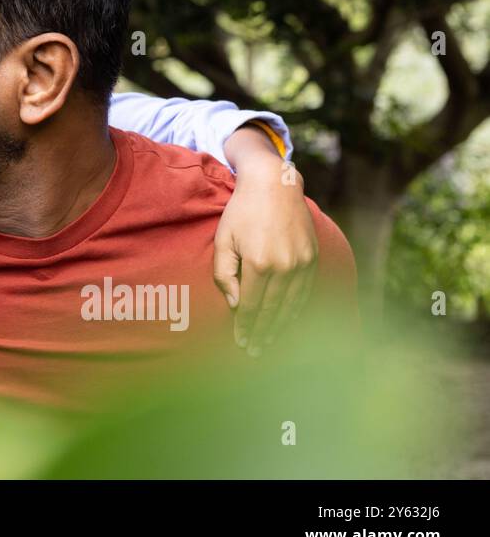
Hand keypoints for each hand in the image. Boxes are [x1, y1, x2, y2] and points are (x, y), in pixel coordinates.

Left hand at [213, 159, 317, 356]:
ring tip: (270, 342)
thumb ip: (223, 273)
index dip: (245, 327)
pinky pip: (304, 292)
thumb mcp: (223, 240)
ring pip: (291, 305)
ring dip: (281, 327)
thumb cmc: (241, 212)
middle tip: (255, 351)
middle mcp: (284, 266)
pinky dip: (296, 309)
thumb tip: (233, 304)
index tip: (241, 343)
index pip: (251, 306)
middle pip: (272, 311)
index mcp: (258, 263)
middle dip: (263, 333)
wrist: (274, 185)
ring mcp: (302, 263)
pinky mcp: (313, 258)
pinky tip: (288, 320)